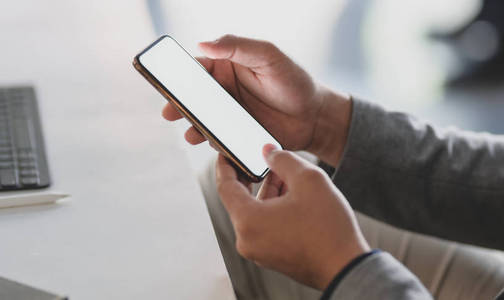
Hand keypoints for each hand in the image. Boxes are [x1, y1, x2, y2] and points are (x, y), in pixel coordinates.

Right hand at [161, 35, 351, 165]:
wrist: (315, 117)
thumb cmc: (294, 81)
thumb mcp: (268, 56)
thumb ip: (237, 46)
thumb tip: (203, 43)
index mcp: (227, 68)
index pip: (197, 68)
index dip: (180, 74)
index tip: (167, 81)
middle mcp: (224, 92)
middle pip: (193, 97)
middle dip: (178, 104)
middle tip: (170, 112)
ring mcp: (229, 116)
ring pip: (202, 120)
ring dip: (192, 126)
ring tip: (191, 133)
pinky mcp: (237, 136)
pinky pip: (218, 140)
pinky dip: (212, 143)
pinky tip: (212, 143)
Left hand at [215, 144, 369, 288]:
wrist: (346, 266)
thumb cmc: (328, 226)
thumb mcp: (308, 179)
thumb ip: (283, 159)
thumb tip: (267, 151)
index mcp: (247, 220)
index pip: (225, 186)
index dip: (226, 165)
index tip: (227, 151)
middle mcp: (247, 240)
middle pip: (243, 200)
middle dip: (256, 177)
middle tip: (267, 158)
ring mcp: (260, 252)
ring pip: (257, 213)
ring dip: (270, 193)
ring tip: (289, 177)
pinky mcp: (273, 257)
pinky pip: (266, 227)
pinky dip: (275, 210)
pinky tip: (294, 198)